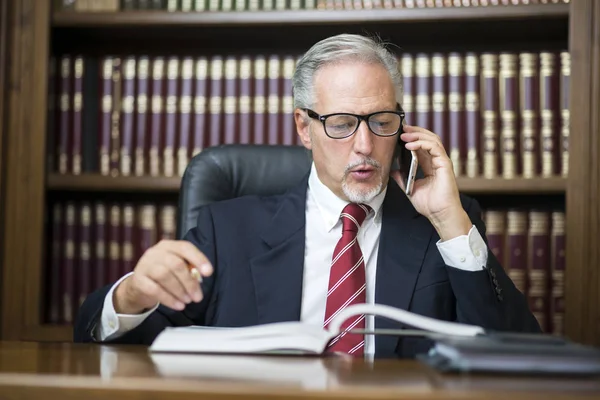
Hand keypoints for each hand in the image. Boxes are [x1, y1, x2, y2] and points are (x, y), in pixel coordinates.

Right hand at [114, 240, 212, 313]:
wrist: (139, 286)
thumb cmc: (164, 275)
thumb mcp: (177, 269)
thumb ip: (189, 270)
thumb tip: (199, 279)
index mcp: (169, 246)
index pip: (185, 248)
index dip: (199, 259)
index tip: (209, 272)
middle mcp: (155, 252)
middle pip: (176, 264)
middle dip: (189, 282)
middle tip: (197, 297)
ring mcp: (145, 265)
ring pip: (165, 276)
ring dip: (179, 291)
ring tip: (187, 301)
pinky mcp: (138, 280)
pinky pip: (154, 289)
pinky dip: (169, 299)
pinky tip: (178, 305)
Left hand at [390, 124, 470, 240]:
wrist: (439, 215)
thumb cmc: (429, 205)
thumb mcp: (410, 189)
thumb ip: (402, 178)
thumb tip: (392, 171)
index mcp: (430, 166)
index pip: (422, 145)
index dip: (412, 137)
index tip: (399, 133)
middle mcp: (437, 161)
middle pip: (428, 139)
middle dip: (415, 131)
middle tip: (402, 128)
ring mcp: (442, 162)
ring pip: (432, 140)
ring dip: (417, 135)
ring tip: (404, 135)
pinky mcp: (445, 164)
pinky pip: (435, 148)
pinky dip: (422, 143)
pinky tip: (410, 145)